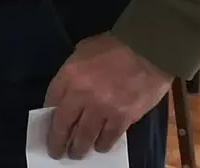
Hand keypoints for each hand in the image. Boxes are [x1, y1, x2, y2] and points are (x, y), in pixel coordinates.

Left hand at [44, 33, 172, 158]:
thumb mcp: (83, 50)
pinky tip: (100, 146)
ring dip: (79, 148)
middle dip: (58, 142)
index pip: (50, 103)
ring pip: (85, 136)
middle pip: (63, 125)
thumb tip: (68, 92)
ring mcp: (103, 108)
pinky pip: (109, 137)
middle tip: (56, 152)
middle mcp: (82, 95)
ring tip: (77, 154)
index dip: (48, 118)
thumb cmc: (116, 44)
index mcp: (69, 76)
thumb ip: (72, 71)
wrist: (151, 48)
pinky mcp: (124, 117)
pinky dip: (103, 144)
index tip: (49, 127)